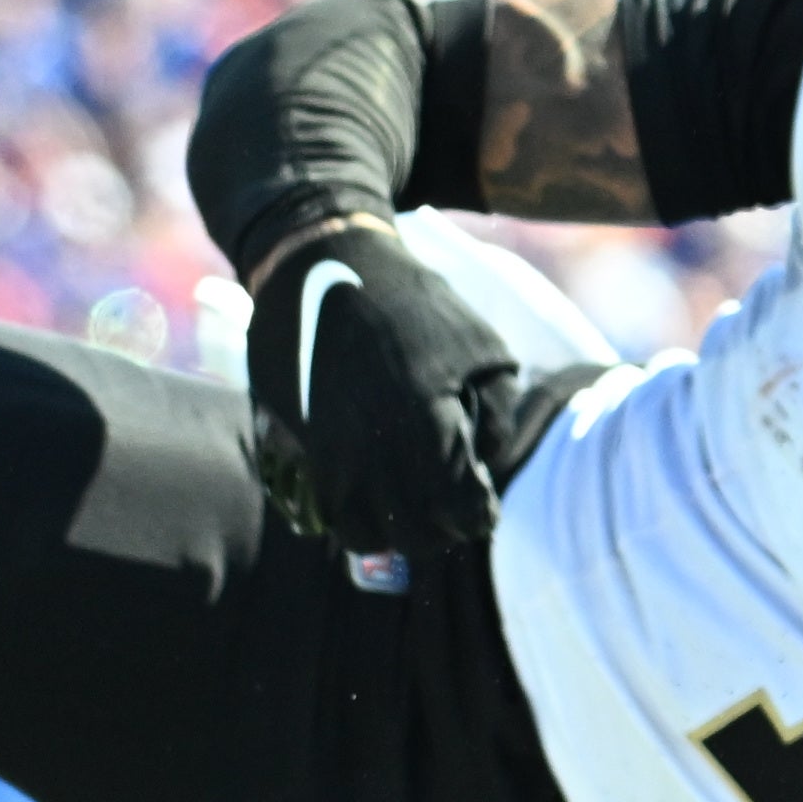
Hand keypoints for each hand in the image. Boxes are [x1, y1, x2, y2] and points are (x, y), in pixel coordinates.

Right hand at [241, 216, 547, 555]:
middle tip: (449, 502)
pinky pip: (331, 517)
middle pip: (420, 537)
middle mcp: (378, 453)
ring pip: (370, 539)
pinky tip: (372, 491)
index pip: (465, 516)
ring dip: (396, 530)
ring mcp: (334, 457)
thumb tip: (486, 465)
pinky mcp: (301, 451)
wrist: (320, 262)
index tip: (480, 496)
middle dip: (443, 528)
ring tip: (409, 502)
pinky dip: (357, 519)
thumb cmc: (411, 301)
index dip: (479, 514)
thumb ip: (500, 413)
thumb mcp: (483, 345)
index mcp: (430, 426)